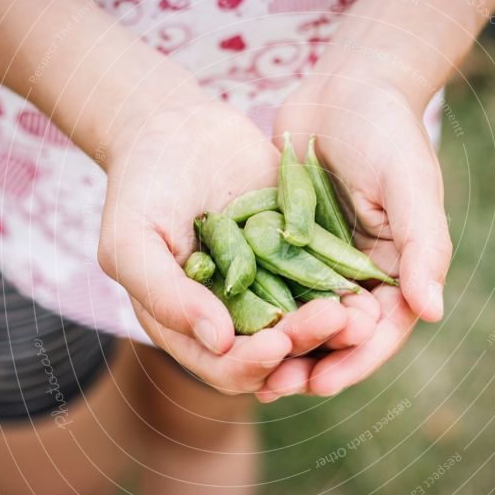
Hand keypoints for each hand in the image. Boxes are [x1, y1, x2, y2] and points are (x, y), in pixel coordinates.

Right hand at [96, 91, 375, 394]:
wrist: (177, 128)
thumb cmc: (142, 187)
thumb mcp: (131, 241)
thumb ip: (166, 295)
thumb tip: (219, 342)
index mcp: (190, 325)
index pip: (224, 366)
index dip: (251, 365)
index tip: (277, 345)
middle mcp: (234, 314)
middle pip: (276, 350)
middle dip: (304, 342)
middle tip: (334, 320)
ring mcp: (270, 284)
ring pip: (308, 319)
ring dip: (334, 323)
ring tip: (359, 310)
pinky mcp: (298, 253)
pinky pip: (326, 276)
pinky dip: (344, 283)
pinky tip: (363, 279)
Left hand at [258, 73, 451, 399]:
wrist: (345, 87)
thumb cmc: (388, 130)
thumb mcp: (411, 184)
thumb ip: (425, 246)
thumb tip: (434, 313)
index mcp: (399, 268)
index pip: (380, 329)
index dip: (354, 359)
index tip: (322, 382)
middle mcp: (361, 272)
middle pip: (336, 333)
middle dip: (308, 362)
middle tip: (272, 388)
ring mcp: (323, 259)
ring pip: (301, 316)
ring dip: (278, 345)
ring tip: (246, 372)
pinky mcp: (289, 242)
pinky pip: (272, 282)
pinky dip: (257, 307)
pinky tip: (228, 326)